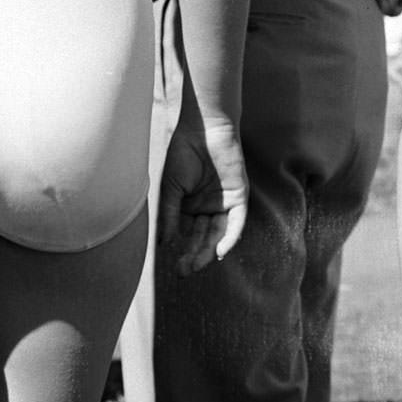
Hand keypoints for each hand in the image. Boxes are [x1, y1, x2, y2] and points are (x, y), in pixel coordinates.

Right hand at [157, 120, 247, 275]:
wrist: (202, 130)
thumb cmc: (180, 155)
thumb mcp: (170, 188)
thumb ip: (168, 214)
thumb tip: (163, 243)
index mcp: (186, 206)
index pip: (184, 234)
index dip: (179, 250)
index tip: (172, 265)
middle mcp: (204, 208)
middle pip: (200, 237)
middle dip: (193, 255)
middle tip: (184, 271)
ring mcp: (221, 203)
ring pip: (216, 234)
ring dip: (208, 250)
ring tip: (197, 265)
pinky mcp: (238, 198)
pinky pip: (235, 223)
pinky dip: (229, 238)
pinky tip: (220, 252)